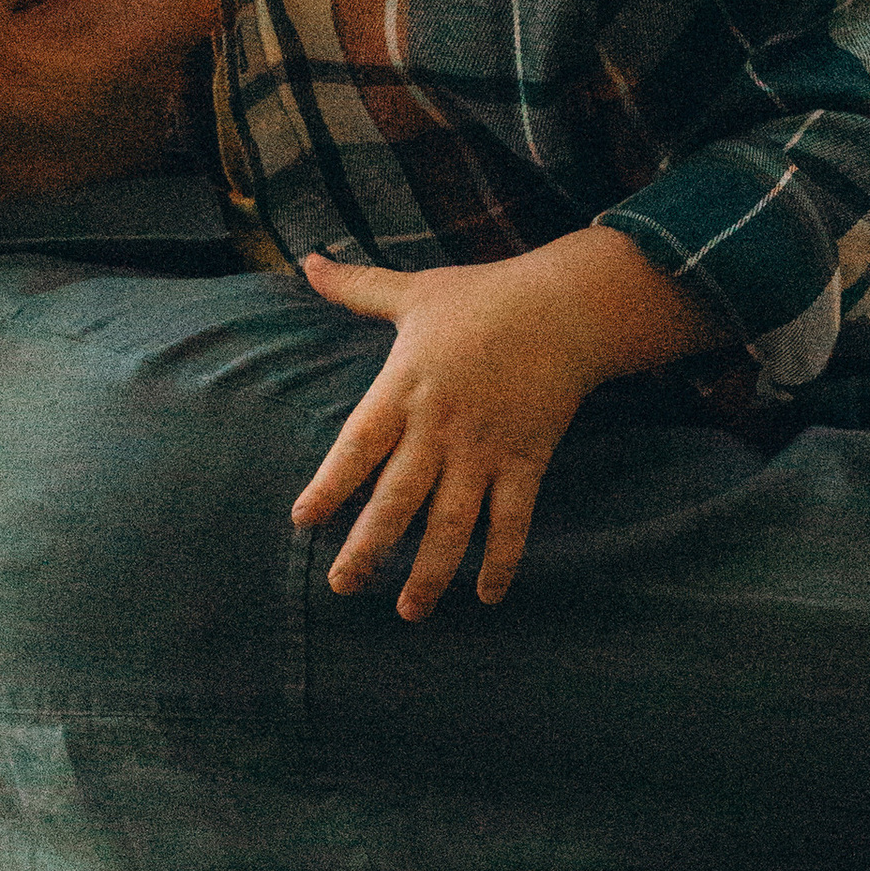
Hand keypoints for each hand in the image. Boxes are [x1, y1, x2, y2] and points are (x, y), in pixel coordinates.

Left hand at [291, 250, 596, 617]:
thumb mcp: (414, 290)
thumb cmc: (484, 295)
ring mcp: (486, 448)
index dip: (330, 486)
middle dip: (368, 547)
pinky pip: (512, 521)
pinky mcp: (526, 460)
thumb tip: (306, 260)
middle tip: (342, 586)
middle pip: (398, 498)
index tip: (304, 520)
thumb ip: (356, 287)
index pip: (357, 445)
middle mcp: (441, 426)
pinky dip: (500, 560)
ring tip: (407, 610)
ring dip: (430, 570)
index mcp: (406, 386)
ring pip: (453, 522)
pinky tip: (483, 596)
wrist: (566, 305)